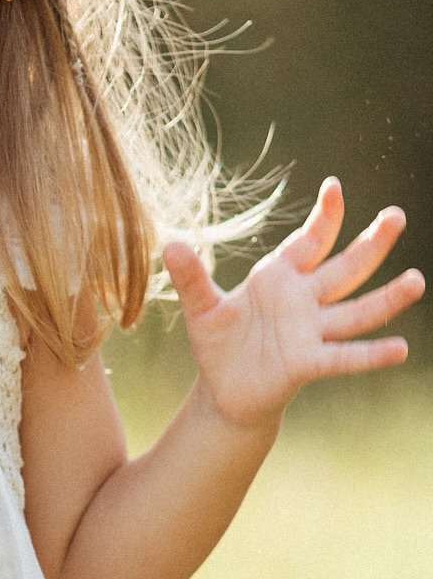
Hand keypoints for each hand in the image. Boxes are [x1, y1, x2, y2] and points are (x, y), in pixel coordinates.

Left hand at [163, 177, 424, 430]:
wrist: (223, 392)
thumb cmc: (220, 344)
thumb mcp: (202, 308)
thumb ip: (191, 278)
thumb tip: (169, 244)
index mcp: (279, 279)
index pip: (309, 242)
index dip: (323, 217)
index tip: (334, 186)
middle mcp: (303, 301)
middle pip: (344, 268)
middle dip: (370, 243)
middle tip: (396, 216)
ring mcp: (310, 332)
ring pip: (355, 311)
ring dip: (386, 298)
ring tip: (416, 280)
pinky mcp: (308, 363)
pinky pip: (344, 356)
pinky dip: (371, 354)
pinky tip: (400, 349)